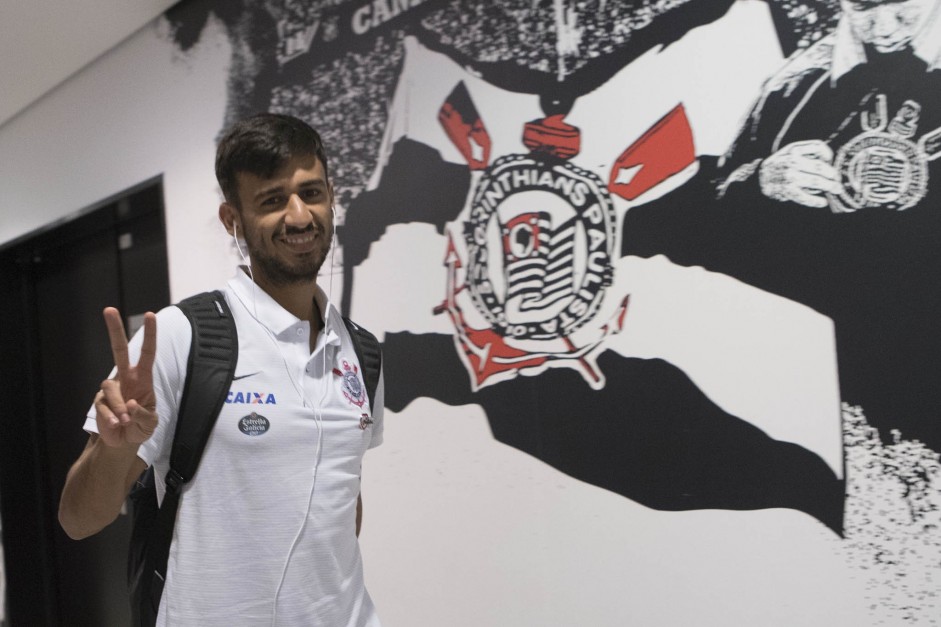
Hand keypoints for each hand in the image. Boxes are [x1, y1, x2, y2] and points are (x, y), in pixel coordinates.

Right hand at [95, 308, 157, 447]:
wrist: (124, 442)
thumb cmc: (141, 427)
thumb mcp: (151, 423)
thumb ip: (144, 414)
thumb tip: (131, 404)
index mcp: (143, 378)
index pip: (147, 352)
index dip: (149, 334)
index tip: (150, 314)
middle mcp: (125, 378)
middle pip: (118, 350)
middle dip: (114, 330)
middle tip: (109, 309)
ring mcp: (111, 388)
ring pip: (111, 388)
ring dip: (120, 407)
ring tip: (126, 422)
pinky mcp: (99, 401)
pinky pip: (104, 406)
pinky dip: (112, 418)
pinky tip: (117, 425)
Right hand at [759, 140, 841, 207]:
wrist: (759, 179)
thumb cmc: (778, 165)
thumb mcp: (788, 151)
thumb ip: (806, 150)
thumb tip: (828, 159)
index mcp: (793, 149)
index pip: (818, 146)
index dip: (828, 153)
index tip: (830, 160)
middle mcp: (792, 162)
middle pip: (820, 166)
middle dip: (833, 174)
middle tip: (838, 180)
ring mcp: (790, 177)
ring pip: (816, 181)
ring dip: (829, 186)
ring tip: (836, 190)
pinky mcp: (787, 191)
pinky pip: (806, 197)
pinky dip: (816, 201)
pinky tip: (823, 202)